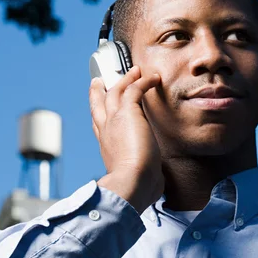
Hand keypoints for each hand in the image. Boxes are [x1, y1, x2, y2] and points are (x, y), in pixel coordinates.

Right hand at [89, 65, 163, 212]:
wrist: (131, 182)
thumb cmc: (137, 187)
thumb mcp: (138, 178)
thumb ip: (147, 176)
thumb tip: (159, 184)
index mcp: (107, 147)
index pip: (100, 127)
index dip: (100, 115)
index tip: (101, 110)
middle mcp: (106, 131)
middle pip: (98, 104)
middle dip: (99, 92)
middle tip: (99, 80)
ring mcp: (114, 119)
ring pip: (115, 91)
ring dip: (125, 79)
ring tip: (134, 71)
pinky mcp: (128, 112)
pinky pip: (135, 88)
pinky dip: (143, 80)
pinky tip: (153, 77)